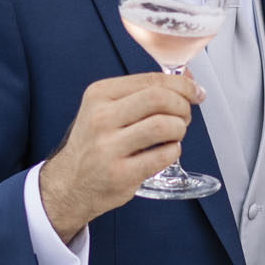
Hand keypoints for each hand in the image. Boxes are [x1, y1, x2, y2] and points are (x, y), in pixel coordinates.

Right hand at [40, 74, 204, 238]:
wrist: (69, 184)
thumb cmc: (94, 145)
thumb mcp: (104, 109)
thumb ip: (140, 94)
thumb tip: (185, 81)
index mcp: (99, 95)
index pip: (150, 80)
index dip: (182, 85)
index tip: (195, 92)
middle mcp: (101, 118)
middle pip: (159, 98)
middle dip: (183, 105)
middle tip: (184, 116)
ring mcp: (109, 147)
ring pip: (164, 125)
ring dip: (180, 129)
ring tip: (174, 135)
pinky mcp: (120, 173)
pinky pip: (164, 155)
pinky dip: (174, 151)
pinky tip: (165, 152)